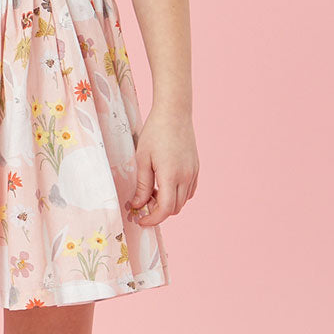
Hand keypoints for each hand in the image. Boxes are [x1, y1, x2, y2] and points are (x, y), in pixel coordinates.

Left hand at [128, 107, 198, 225]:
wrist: (174, 112)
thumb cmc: (155, 132)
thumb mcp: (142, 158)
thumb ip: (142, 184)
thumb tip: (138, 205)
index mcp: (171, 176)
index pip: (165, 210)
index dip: (152, 219)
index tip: (141, 220)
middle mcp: (186, 177)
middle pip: (175, 208)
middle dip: (158, 211)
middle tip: (143, 201)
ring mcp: (193, 173)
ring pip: (183, 201)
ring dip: (169, 203)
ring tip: (152, 190)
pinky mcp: (196, 168)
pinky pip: (189, 190)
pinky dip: (178, 194)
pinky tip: (165, 183)